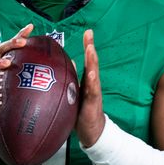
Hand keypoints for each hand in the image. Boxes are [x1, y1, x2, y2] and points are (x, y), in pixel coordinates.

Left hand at [77, 29, 105, 147]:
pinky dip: (92, 81)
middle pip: (92, 62)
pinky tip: (92, 73)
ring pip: (93, 73)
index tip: (88, 32)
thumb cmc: (82, 113)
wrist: (93, 132)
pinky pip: (92, 91)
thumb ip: (73, 80)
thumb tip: (69, 64)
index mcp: (87, 81)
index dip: (88, 46)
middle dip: (90, 47)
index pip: (88, 60)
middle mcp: (92, 84)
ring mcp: (93, 92)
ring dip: (92, 60)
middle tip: (89, 34)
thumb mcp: (75, 94)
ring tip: (90, 49)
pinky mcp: (92, 103)